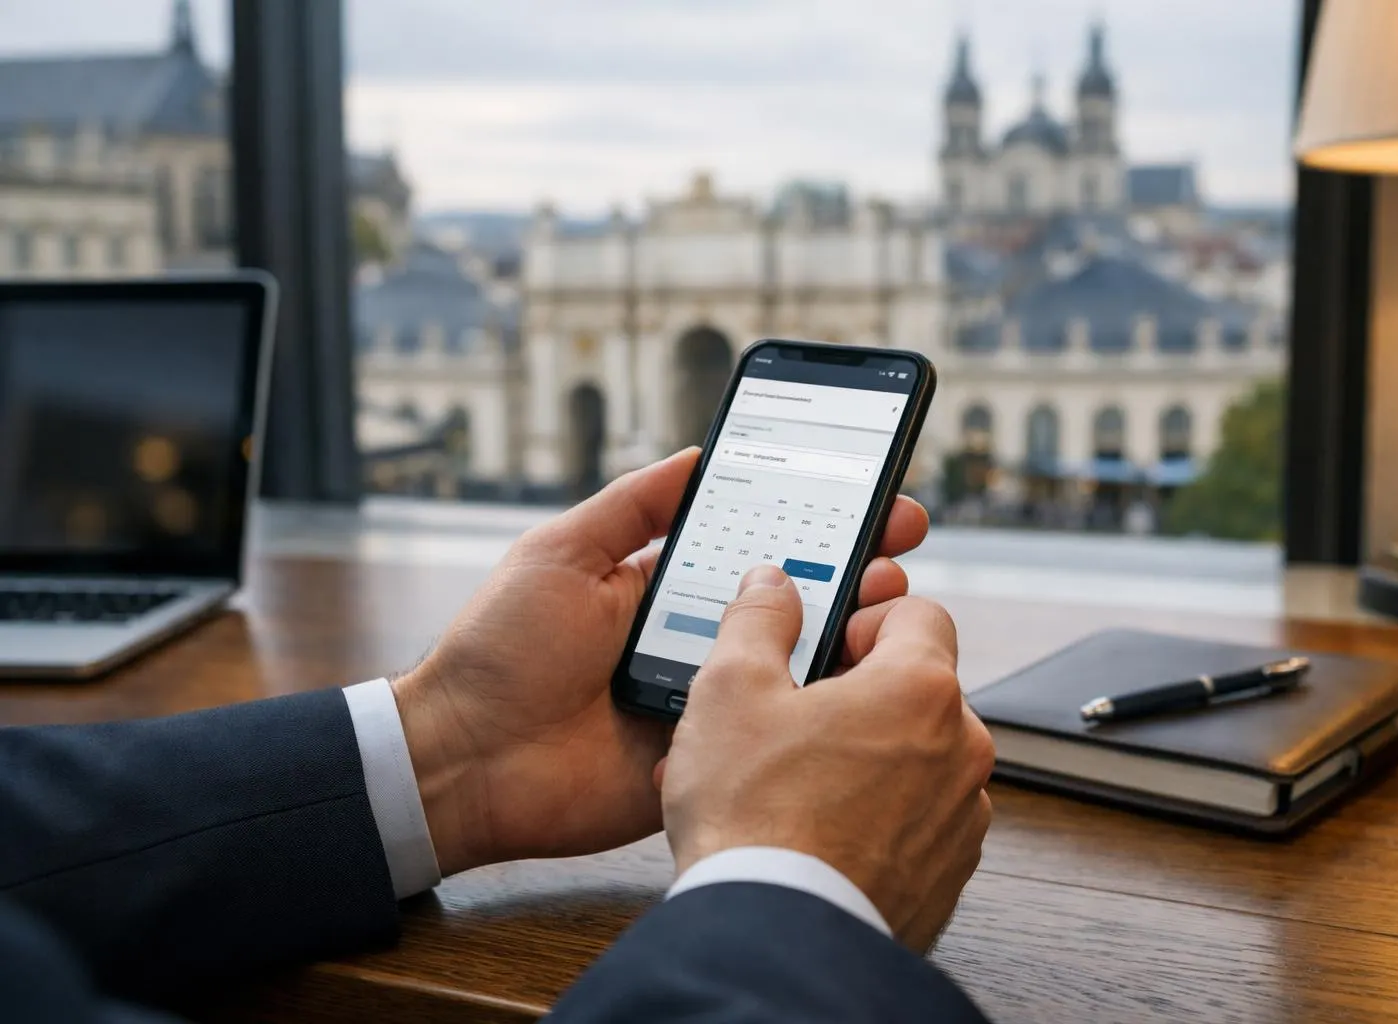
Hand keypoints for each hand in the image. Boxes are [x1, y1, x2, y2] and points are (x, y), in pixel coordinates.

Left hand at [390, 448, 932, 875]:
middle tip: (898, 538)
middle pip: (793, 600)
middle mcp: (698, 641)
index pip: (756, 546)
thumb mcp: (560, 552)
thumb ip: (631, 505)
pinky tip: (858, 679)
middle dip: (853, 566)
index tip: (866, 493)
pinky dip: (819, 708)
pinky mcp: (711, 757)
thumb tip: (696, 454)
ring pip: (796, 664)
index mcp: (666, 589)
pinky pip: (774, 732)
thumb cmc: (500, 652)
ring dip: (851, 629)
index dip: (811, 520)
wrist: (466, 761)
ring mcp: (709, 700)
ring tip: (891, 598)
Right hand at [661, 566, 994, 952]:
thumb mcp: (730, 689)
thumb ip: (757, 620)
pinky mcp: (946, 874)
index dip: (864, 620)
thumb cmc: (754, 815)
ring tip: (788, 783)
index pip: (919, 612)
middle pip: (915, 689)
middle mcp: (961, 750)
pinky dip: (873, 817)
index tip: (822, 647)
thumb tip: (771, 584)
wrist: (775, 935)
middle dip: (855, 695)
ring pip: (914, 758)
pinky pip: (913, 821)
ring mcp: (960, 818)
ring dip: (864, 757)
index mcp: (923, 689)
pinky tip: (811, 829)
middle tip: (790, 718)